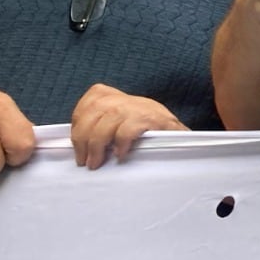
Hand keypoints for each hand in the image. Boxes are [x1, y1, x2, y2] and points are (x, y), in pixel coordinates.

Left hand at [70, 84, 184, 169]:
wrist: (182, 140)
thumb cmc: (147, 136)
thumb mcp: (122, 123)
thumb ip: (102, 126)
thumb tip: (78, 144)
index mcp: (119, 97)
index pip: (91, 99)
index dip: (79, 121)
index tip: (79, 142)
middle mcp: (129, 99)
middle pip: (94, 110)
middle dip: (82, 138)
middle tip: (84, 161)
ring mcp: (141, 108)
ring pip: (108, 119)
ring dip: (97, 145)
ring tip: (96, 163)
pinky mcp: (153, 120)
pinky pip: (127, 129)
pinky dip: (120, 144)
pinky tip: (121, 155)